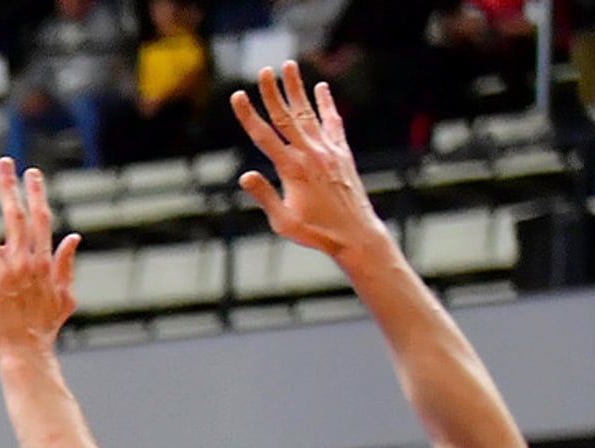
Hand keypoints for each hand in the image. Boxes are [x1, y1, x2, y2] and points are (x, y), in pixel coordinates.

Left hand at [0, 159, 80, 360]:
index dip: (36, 194)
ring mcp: (0, 271)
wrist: (25, 351)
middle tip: (4, 162)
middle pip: (14, 215)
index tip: (32, 174)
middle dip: (8, 186)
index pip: (40, 219)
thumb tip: (74, 238)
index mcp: (42, 261)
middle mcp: (22, 260)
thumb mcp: (65, 296)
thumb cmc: (44, 328)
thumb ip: (67, 265)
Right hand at [231, 64, 384, 261]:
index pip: (264, 136)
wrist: (356, 234)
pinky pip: (333, 122)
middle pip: (286, 117)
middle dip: (273, 92)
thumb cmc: (316, 233)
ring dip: (298, 89)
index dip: (249, 114)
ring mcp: (328, 150)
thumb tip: (244, 177)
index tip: (238, 95)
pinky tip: (321, 88)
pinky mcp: (342, 152)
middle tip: (263, 71)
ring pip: (308, 113)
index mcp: (292, 170)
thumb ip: (265, 197)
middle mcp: (311, 154)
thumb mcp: (283, 222)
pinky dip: (326, 104)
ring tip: (289, 66)